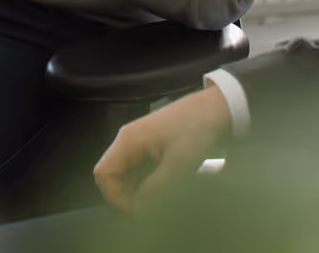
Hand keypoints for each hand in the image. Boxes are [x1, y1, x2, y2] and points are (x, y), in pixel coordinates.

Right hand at [94, 85, 232, 212]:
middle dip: (126, 196)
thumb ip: (156, 188)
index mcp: (128, 140)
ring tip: (159, 201)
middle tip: (150, 210)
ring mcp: (137, 141)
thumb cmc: (196, 131)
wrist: (215, 108)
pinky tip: (163, 188)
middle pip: (111, 174)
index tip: (139, 211)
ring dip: (136, 191)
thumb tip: (139, 209)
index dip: (116, 197)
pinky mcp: (148, 144)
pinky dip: (145, 183)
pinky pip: (137, 169)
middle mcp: (127, 139)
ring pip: (124, 173)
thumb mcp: (179, 163)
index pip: (104, 173)